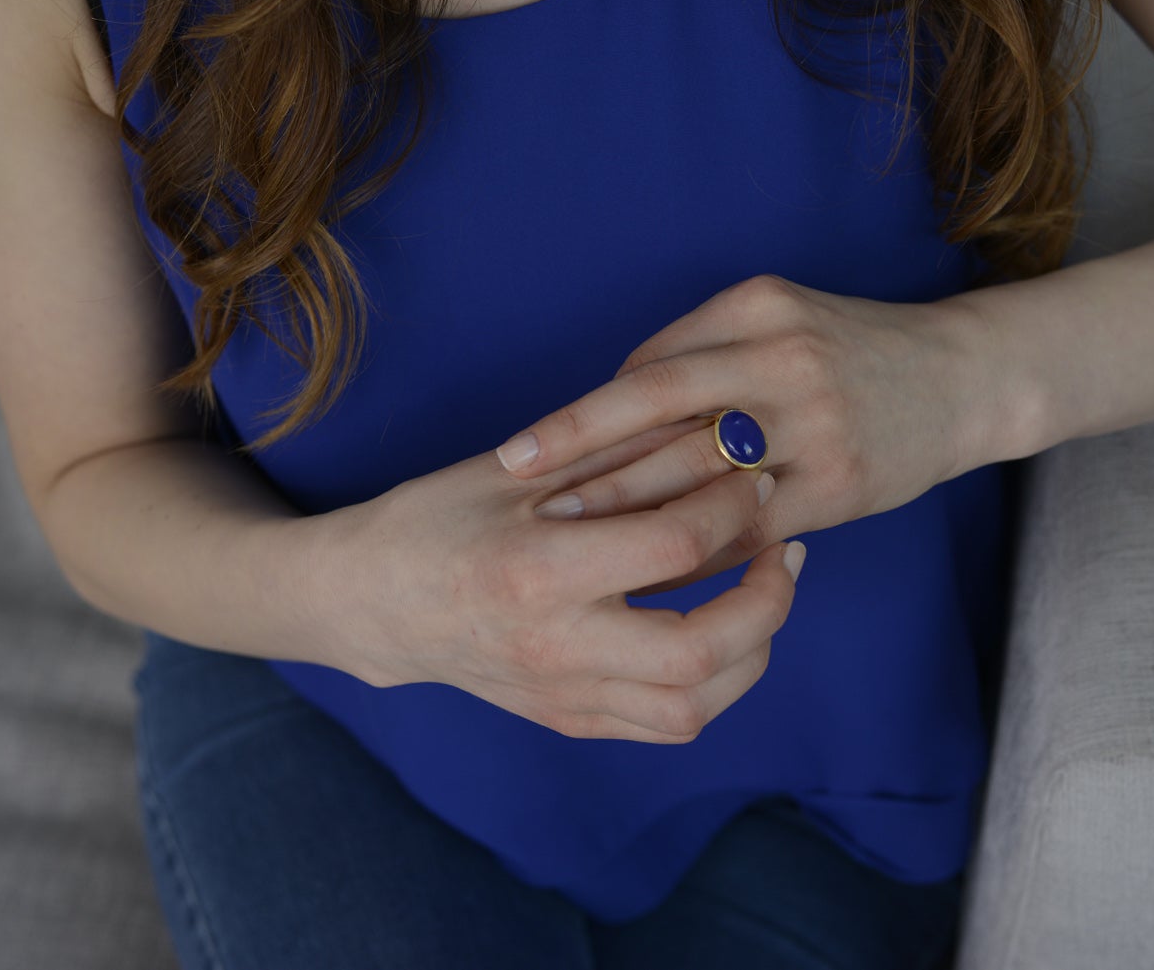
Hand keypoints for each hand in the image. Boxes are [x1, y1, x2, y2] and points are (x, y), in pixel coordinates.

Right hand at [334, 420, 806, 742]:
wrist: (370, 601)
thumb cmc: (438, 518)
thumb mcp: (522, 468)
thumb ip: (622, 452)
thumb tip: (718, 431)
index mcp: (538, 571)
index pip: (675, 548)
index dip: (733, 506)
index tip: (753, 476)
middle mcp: (555, 647)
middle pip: (703, 652)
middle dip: (768, 598)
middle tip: (783, 548)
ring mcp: (562, 694)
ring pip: (695, 707)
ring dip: (754, 651)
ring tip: (764, 593)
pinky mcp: (567, 719)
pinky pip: (666, 722)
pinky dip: (714, 681)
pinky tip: (723, 630)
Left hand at [492, 274, 993, 594]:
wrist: (964, 379)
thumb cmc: (849, 350)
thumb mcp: (776, 320)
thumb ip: (698, 358)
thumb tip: (607, 415)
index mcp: (756, 307)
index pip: (648, 369)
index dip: (583, 419)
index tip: (524, 455)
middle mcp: (782, 356)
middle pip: (657, 413)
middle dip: (582, 463)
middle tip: (520, 502)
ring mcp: (814, 422)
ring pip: (697, 476)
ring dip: (626, 514)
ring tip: (565, 545)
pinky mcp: (837, 484)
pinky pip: (745, 529)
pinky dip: (691, 555)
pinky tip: (648, 577)